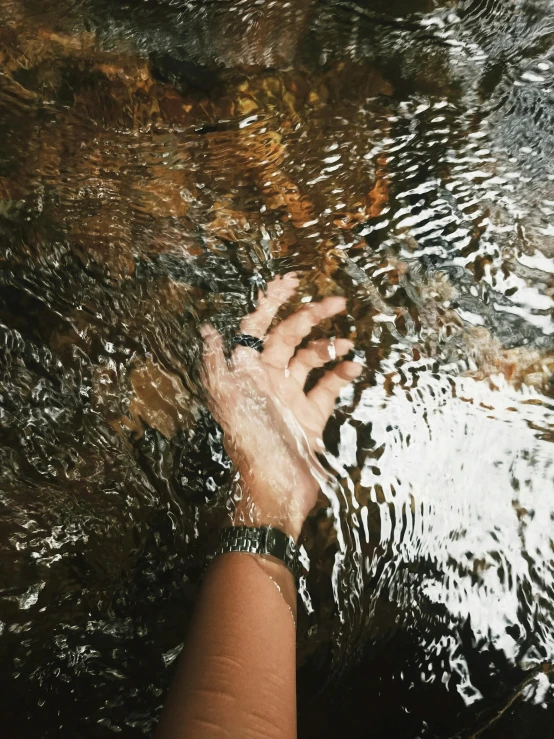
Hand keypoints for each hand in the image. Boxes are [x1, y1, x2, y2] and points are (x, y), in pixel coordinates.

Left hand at [201, 273, 361, 540]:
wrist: (275, 491)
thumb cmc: (251, 445)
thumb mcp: (227, 401)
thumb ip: (216, 364)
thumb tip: (208, 329)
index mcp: (246, 372)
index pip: (257, 325)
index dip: (271, 301)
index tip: (292, 280)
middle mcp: (267, 379)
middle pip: (289, 336)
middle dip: (311, 315)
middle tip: (337, 301)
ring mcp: (290, 397)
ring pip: (311, 359)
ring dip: (328, 345)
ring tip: (346, 341)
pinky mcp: (309, 416)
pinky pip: (327, 387)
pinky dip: (341, 375)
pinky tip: (354, 368)